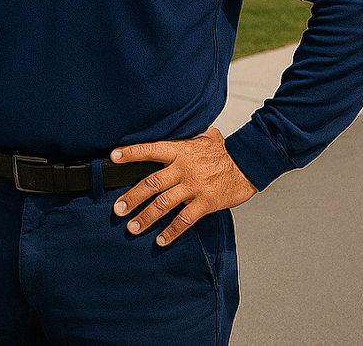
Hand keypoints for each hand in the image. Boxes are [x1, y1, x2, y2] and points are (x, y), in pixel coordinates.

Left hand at [111, 127, 256, 245]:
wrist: (249, 164)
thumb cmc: (223, 151)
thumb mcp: (203, 135)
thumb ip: (185, 133)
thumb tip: (174, 123)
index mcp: (179, 151)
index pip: (150, 150)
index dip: (131, 153)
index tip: (113, 158)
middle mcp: (183, 169)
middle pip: (151, 184)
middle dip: (132, 198)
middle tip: (117, 209)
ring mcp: (194, 187)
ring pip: (164, 204)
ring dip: (146, 217)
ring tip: (132, 228)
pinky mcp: (206, 203)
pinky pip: (185, 220)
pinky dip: (172, 231)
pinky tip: (161, 239)